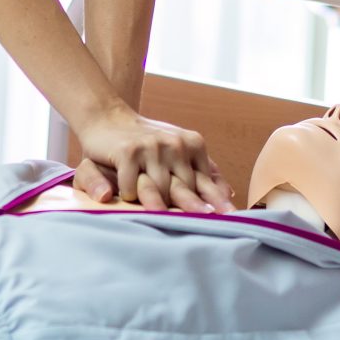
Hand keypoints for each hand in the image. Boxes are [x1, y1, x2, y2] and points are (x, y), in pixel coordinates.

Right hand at [76, 109, 231, 212]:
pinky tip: (126, 196)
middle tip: (204, 222)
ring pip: (160, 190)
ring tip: (160, 218)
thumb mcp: (177, 151)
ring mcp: (151, 147)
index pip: (207, 180)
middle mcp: (175, 144)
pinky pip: (132, 186)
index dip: (218, 200)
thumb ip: (202, 171)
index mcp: (192, 144)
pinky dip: (129, 195)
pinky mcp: (127, 152)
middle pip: (186, 188)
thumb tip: (229, 192)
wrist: (107, 118)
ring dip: (158, 206)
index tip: (231, 216)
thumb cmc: (147, 143)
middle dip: (192, 209)